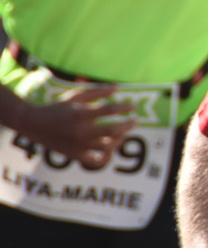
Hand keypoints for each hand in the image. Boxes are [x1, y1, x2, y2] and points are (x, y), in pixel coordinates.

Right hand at [13, 86, 136, 168]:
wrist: (33, 125)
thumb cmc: (57, 108)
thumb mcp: (75, 96)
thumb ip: (97, 92)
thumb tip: (118, 88)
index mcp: (81, 114)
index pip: (110, 110)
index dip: (125, 108)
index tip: (133, 106)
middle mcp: (81, 130)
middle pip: (113, 130)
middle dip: (128, 125)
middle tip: (135, 121)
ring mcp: (78, 144)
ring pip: (107, 145)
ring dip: (118, 139)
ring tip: (121, 134)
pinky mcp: (75, 155)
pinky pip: (96, 160)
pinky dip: (105, 156)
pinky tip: (108, 148)